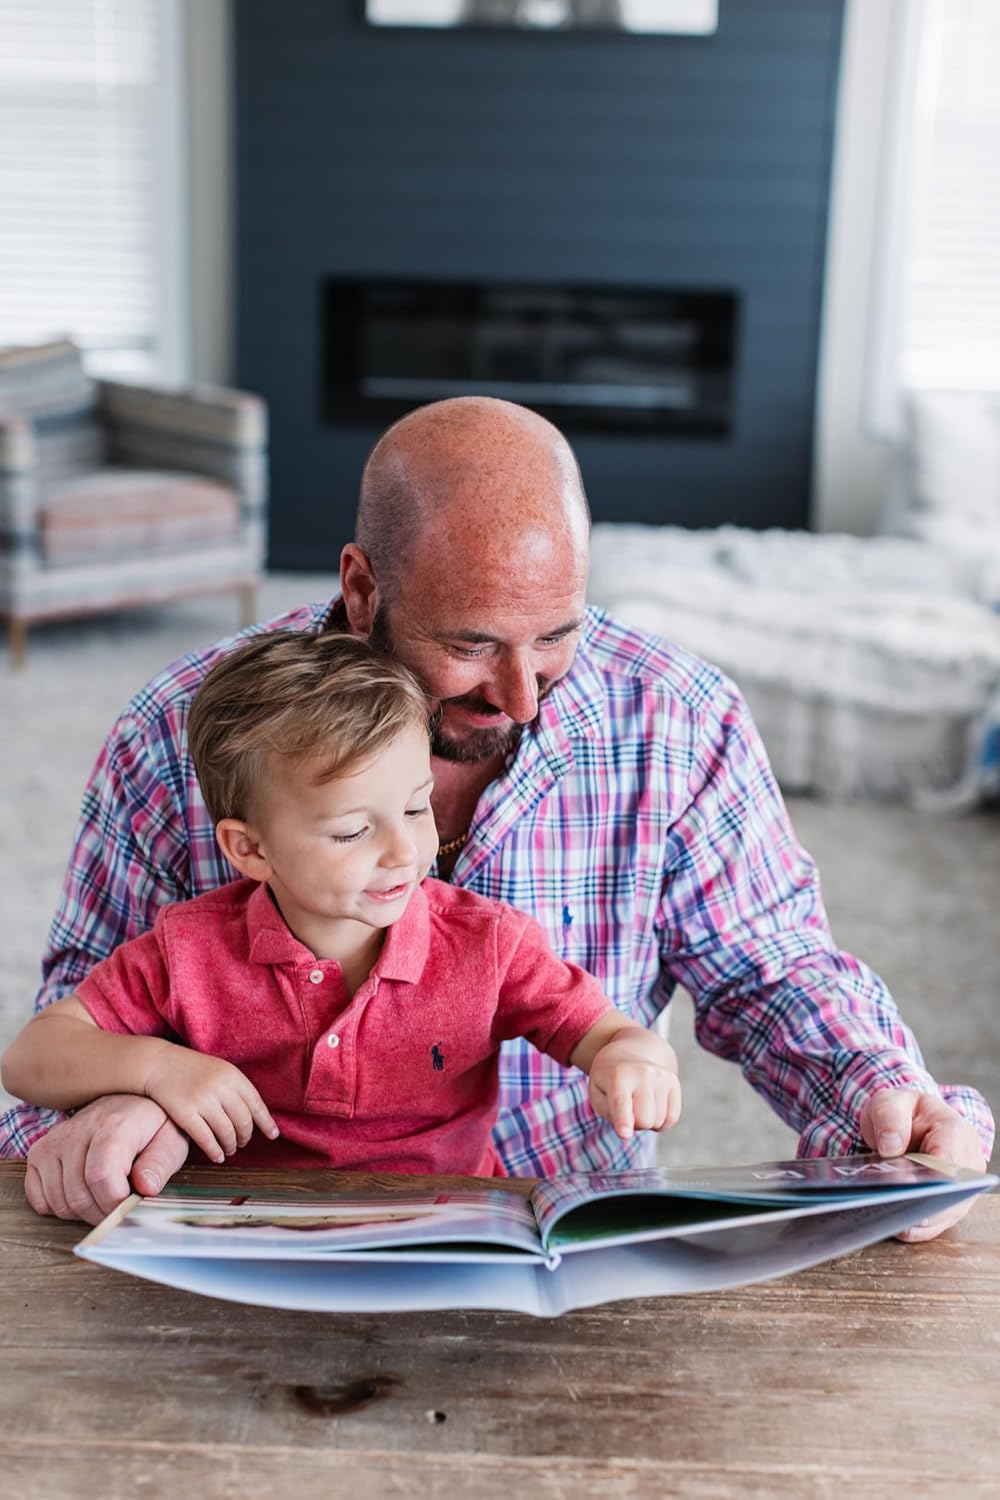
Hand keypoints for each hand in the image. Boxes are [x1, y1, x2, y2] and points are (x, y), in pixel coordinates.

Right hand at [24, 1094, 189, 1224]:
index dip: (116, 1203)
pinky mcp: (40, 1152)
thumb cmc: (152, 1126)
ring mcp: (55, 1141)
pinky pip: (39, 1199)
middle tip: (120, 1207)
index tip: (130, 1204)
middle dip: (102, 1214)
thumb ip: (160, 1164)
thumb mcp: (171, 1140)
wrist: (131, 1104)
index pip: (101, 1177)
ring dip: (82, 1213)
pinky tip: (81, 1193)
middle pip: (78, 1195)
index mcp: (113, 1125)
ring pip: (59, 1201)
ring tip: (103, 1197)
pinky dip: (59, 1207)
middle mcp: (78, 1130)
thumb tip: (146, 1188)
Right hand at [141, 1047, 278, 1164]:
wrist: (160, 1064)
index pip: (256, 1104)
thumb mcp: (220, 1070)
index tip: (273, 1135)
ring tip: (229, 1149)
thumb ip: (236, 1088)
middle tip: (242, 1143)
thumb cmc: (193, 1070)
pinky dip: (214, 1151)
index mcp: (232, 1076)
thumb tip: (257, 1114)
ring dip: (230, 1146)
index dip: (266, 1122)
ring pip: (226, 1133)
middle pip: (243, 1122)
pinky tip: (216, 1156)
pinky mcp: (185, 1113)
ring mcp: (202, 1101)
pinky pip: (206, 1139)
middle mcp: (220, 1088)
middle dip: (245, 1136)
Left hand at [587, 1033, 681, 1140]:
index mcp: (618, 1075)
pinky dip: (660, 1120)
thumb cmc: (610, 1078)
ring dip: (647, 1120)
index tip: (624, 1134)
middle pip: (643, 1121)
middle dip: (634, 1123)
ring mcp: (661, 1076)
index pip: (621, 1103)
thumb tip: (629, 1130)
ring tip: (638, 1102)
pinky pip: (671, 1118)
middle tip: (627, 1107)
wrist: (632, 1051)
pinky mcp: (673, 1082)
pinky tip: (651, 1106)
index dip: (623, 1121)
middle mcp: (643, 1073)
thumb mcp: (597, 1092)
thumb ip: (609, 1113)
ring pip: (658, 1122)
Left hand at [859, 1087, 988, 1242]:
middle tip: (898, 1212)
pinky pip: (940, 1222)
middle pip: (953, 1191)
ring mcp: (964, 1186)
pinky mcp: (953, 1204)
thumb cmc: (903, 1113)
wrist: (908, 1123)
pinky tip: (900, 1228)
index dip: (930, 1175)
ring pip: (948, 1212)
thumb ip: (889, 1117)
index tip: (907, 1185)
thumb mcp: (889, 1102)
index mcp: (955, 1130)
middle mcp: (968, 1161)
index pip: (949, 1158)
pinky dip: (920, 1227)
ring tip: (895, 1222)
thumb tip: (891, 1146)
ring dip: (922, 1219)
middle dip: (925, 1203)